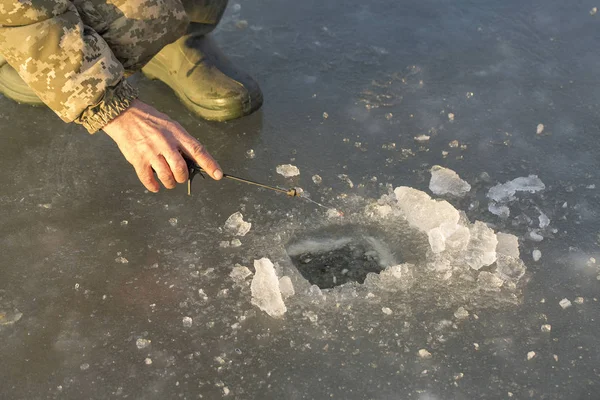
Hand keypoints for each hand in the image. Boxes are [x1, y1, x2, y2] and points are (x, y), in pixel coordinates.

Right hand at [102, 100, 222, 191]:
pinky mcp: (137, 159)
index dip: (209, 164)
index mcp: (176, 133)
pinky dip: (154, 186)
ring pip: (166, 176)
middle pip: (181, 168)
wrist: (123, 114)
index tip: (218, 175)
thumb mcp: (171, 125)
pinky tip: (156, 186)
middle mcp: (165, 143)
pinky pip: (148, 179)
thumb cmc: (150, 120)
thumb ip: (181, 142)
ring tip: (169, 182)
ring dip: (170, 183)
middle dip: (183, 177)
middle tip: (180, 177)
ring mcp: (150, 152)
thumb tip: (193, 160)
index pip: (197, 150)